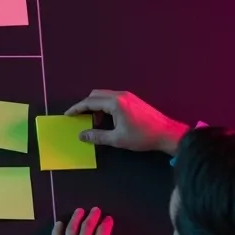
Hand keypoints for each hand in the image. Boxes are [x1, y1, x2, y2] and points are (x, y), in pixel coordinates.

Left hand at [50, 207, 130, 234]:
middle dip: (92, 216)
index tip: (108, 219)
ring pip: (70, 230)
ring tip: (79, 211)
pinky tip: (59, 223)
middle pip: (87, 226)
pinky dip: (57, 230)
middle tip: (95, 210)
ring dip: (76, 218)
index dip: (106, 223)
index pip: (103, 232)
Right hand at [65, 90, 188, 154]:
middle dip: (85, 106)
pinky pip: (113, 99)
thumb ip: (97, 136)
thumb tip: (81, 135)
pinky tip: (107, 119)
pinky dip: (105, 107)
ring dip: (96, 106)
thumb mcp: (117, 139)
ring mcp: (128, 96)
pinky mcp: (133, 100)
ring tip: (94, 122)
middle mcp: (120, 95)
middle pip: (96, 95)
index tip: (68, 115)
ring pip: (104, 96)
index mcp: (115, 103)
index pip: (90, 102)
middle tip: (79, 118)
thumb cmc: (142, 136)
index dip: (77, 108)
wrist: (167, 133)